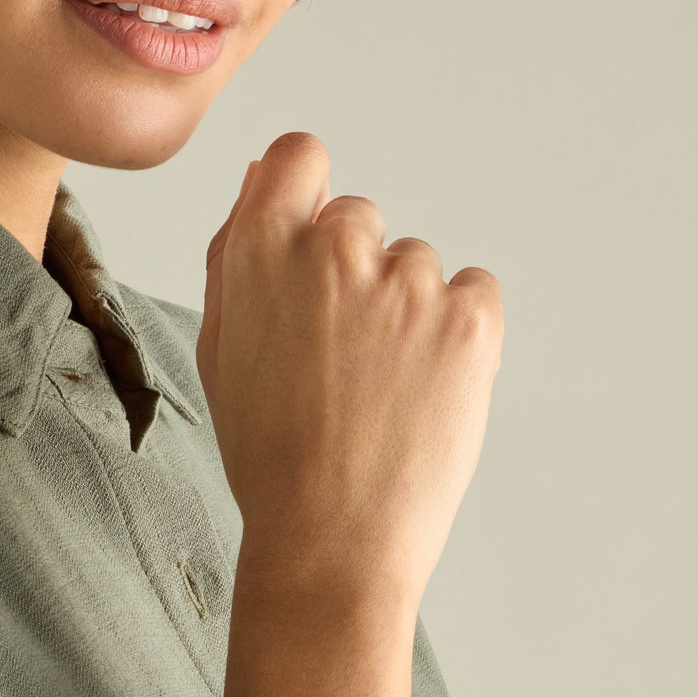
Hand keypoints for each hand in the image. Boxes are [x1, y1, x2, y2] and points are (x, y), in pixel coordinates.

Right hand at [195, 131, 502, 612]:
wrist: (329, 541)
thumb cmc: (267, 451)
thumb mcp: (222, 346)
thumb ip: (236, 250)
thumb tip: (261, 173)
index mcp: (257, 249)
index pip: (299, 156)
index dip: (307, 194)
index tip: (311, 244)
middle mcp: (332, 249)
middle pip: (359, 217)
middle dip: (356, 272)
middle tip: (340, 360)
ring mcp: (406, 282)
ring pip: (417, 263)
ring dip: (407, 311)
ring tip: (380, 392)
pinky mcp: (469, 319)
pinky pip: (475, 292)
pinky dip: (461, 333)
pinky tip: (425, 390)